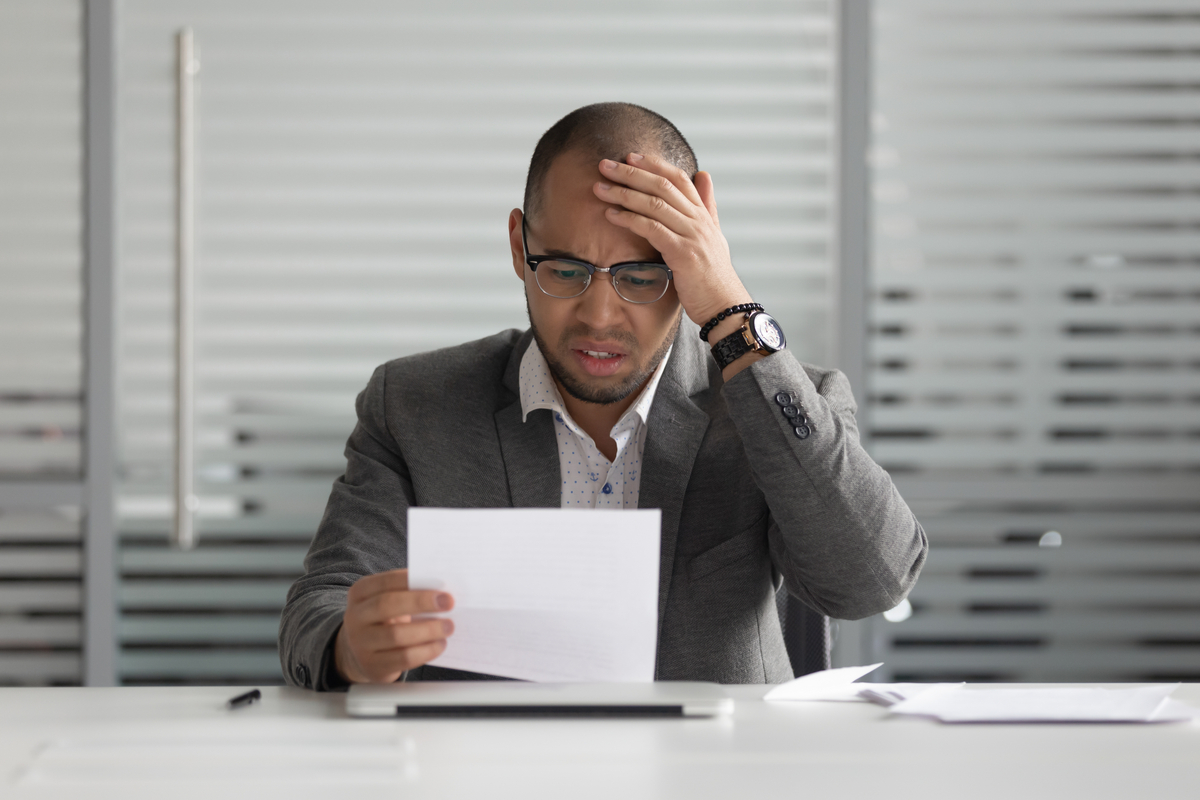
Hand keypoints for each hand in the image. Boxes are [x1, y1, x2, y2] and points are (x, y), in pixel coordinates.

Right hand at [334, 568, 454, 683]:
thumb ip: (407, 593)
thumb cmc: (383, 620)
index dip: (412, 582)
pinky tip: (439, 644)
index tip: (440, 586)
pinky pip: (403, 658)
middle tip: (448, 603)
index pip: (385, 582)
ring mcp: (360, 643)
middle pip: (387, 605)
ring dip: (428, 630)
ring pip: (396, 635)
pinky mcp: (373, 665)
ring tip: (448, 626)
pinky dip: (426, 651)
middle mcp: (355, 617)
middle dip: (421, 602)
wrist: (361, 654)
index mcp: (360, 593)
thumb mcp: (388, 602)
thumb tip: (440, 591)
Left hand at [593, 153, 752, 325]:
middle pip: (663, 186)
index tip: (630, 157)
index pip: (678, 178)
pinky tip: (611, 215)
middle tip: (605, 165)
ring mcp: (692, 236)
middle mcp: (698, 221)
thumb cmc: (713, 276)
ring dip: (624, 193)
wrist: (725, 306)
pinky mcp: (683, 254)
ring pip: (655, 204)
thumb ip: (707, 205)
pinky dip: (630, 219)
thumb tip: (704, 174)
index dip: (653, 165)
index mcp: (703, 215)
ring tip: (600, 188)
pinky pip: (652, 229)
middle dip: (631, 173)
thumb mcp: (713, 235)